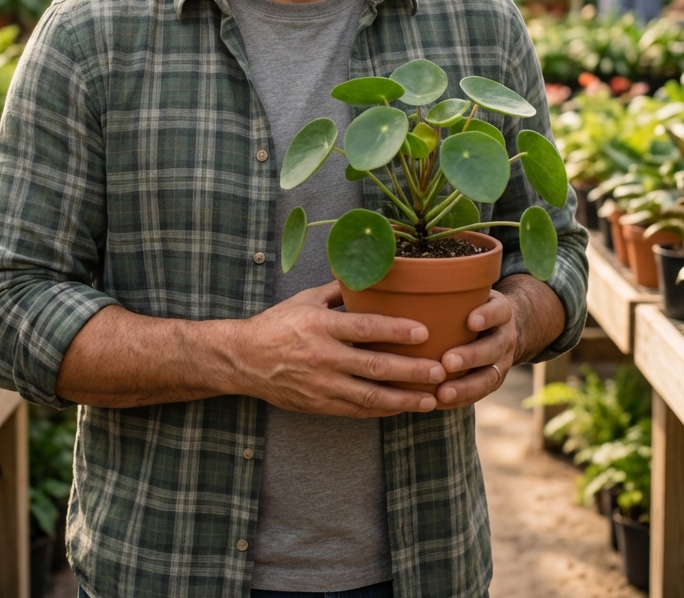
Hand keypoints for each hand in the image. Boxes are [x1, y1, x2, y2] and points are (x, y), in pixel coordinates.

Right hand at [234, 281, 446, 417]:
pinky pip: (358, 411)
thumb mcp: (305, 300)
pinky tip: (403, 408)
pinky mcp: (320, 405)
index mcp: (321, 326)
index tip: (423, 331)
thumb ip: (338, 291)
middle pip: (375, 366)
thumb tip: (368, 273)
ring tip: (431, 398)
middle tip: (440, 369)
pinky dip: (383, 411)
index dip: (396, 330)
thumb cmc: (277, 324)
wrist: (244, 360)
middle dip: (411, 370)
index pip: (365, 328)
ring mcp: (322, 385)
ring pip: (371, 397)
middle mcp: (323, 357)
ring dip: (404, 399)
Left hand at [433, 290, 515, 409]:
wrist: (501, 326)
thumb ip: (451, 289)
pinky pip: (480, 393)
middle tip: (448, 361)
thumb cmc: (472, 305)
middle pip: (494, 347)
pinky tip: (439, 402)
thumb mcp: (472, 292)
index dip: (487, 316)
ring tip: (442, 392)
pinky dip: (461, 399)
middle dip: (471, 356)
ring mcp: (502, 361)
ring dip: (466, 386)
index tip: (471, 321)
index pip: (498, 311)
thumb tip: (404, 279)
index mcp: (500, 311)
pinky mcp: (493, 379)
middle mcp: (505, 336)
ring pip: (489, 376)